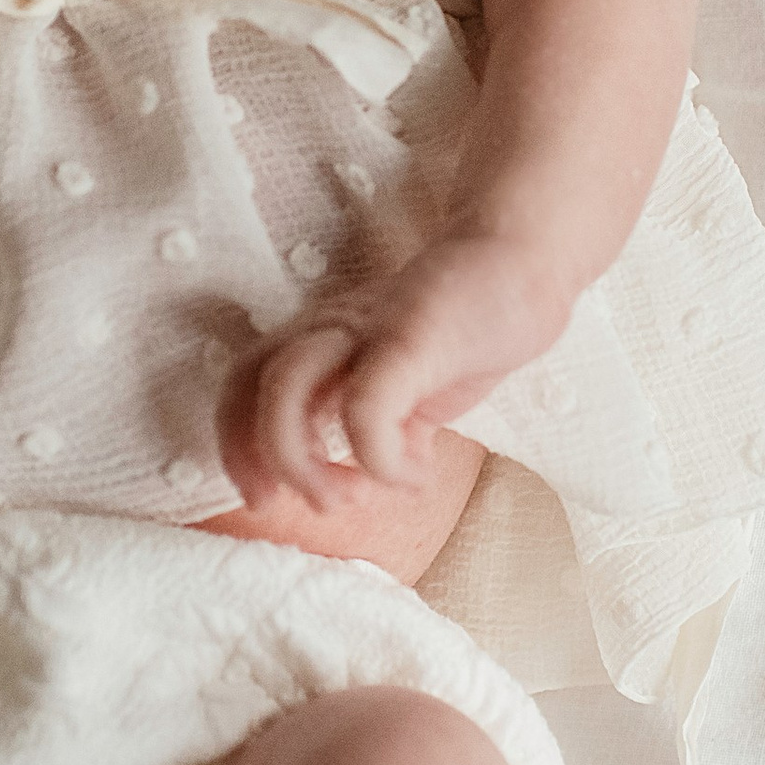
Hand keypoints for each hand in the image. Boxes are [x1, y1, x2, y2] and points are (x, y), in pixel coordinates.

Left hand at [226, 229, 572, 510]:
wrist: (527, 260)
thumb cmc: (472, 319)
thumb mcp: (421, 383)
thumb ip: (396, 421)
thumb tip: (392, 472)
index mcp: (325, 338)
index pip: (244, 382)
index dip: (237, 445)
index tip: (266, 498)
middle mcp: (331, 328)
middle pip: (248, 381)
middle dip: (256, 457)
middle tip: (301, 505)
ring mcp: (366, 329)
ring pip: (285, 385)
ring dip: (302, 461)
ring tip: (351, 498)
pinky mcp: (410, 336)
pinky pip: (366, 403)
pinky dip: (379, 458)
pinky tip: (417, 476)